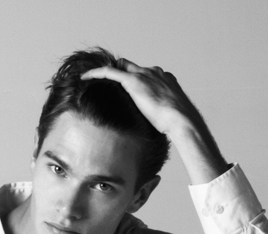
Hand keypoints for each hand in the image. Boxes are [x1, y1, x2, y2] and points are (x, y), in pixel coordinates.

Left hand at [81, 59, 227, 184]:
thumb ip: (163, 118)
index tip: (128, 91)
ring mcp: (143, 75)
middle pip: (133, 67)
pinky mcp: (134, 80)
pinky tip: (85, 77)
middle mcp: (154, 73)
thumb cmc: (179, 124)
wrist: (182, 119)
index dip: (137, 82)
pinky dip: (97, 73)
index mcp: (165, 79)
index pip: (146, 76)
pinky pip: (110, 71)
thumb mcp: (170, 118)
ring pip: (121, 67)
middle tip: (108, 84)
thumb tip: (162, 133)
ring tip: (93, 78)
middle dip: (122, 73)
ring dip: (110, 72)